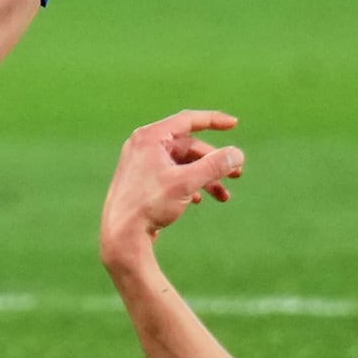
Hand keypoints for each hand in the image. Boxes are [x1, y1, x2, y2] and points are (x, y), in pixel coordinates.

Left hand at [99, 110, 246, 267]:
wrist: (120, 237)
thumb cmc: (148, 205)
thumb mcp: (186, 183)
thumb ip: (214, 166)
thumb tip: (237, 154)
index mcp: (150, 138)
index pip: (187, 120)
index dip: (213, 120)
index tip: (234, 124)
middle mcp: (144, 146)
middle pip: (189, 147)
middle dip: (214, 161)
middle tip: (237, 175)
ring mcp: (142, 165)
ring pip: (183, 164)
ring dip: (205, 177)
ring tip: (223, 196)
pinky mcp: (143, 183)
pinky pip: (173, 176)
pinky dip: (190, 185)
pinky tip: (199, 200)